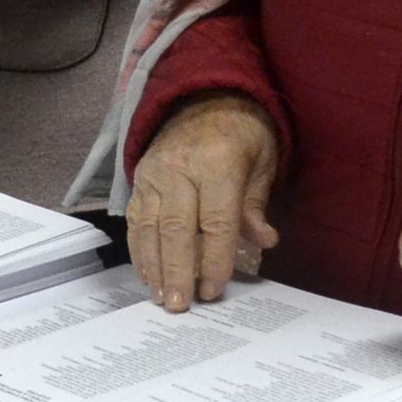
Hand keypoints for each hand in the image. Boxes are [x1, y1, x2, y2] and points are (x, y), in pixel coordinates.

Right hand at [128, 94, 281, 312]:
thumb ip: (256, 204)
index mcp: (217, 162)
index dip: (214, 259)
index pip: (216, 221)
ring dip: (154, 267)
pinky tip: (147, 275)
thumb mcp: (262, 160)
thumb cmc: (241, 132)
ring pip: (150, 228)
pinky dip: (140, 251)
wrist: (204, 96)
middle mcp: (180, 167)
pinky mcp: (139, 179)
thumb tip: (265, 241)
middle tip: (181, 305)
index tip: (214, 289)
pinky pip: (136, 220)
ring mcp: (154, 173)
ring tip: (162, 298)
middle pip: (176, 228)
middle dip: (178, 271)